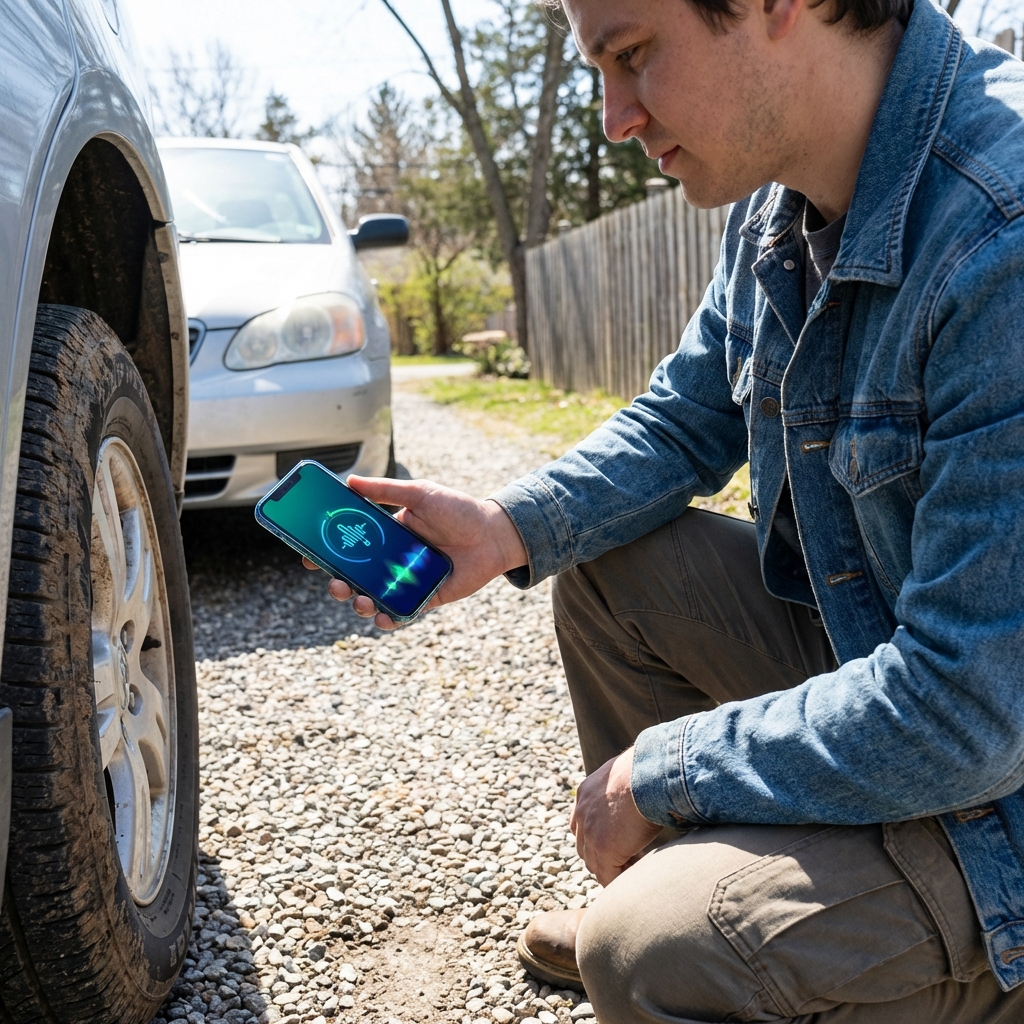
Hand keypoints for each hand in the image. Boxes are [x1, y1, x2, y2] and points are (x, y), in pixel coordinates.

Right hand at [302, 475, 527, 629]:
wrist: (495, 533)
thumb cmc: (459, 510)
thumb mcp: (421, 493)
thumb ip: (386, 490)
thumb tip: (350, 481)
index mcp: (387, 534)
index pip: (349, 545)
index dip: (326, 552)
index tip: (308, 557)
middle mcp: (392, 560)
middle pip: (354, 576)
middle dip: (337, 583)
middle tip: (334, 583)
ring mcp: (406, 581)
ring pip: (372, 598)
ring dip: (358, 603)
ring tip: (359, 600)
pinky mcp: (425, 598)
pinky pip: (401, 613)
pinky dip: (388, 619)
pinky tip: (381, 618)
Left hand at [570, 747, 661, 886]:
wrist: (649, 773)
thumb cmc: (648, 768)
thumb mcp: (628, 771)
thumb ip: (626, 783)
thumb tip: (646, 785)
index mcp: (586, 793)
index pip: (582, 824)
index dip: (598, 837)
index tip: (620, 841)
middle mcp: (583, 813)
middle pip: (585, 846)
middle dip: (605, 855)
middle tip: (630, 857)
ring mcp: (590, 833)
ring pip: (595, 864)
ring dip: (614, 869)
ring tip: (636, 867)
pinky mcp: (604, 849)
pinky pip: (608, 876)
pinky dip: (620, 880)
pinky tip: (637, 876)